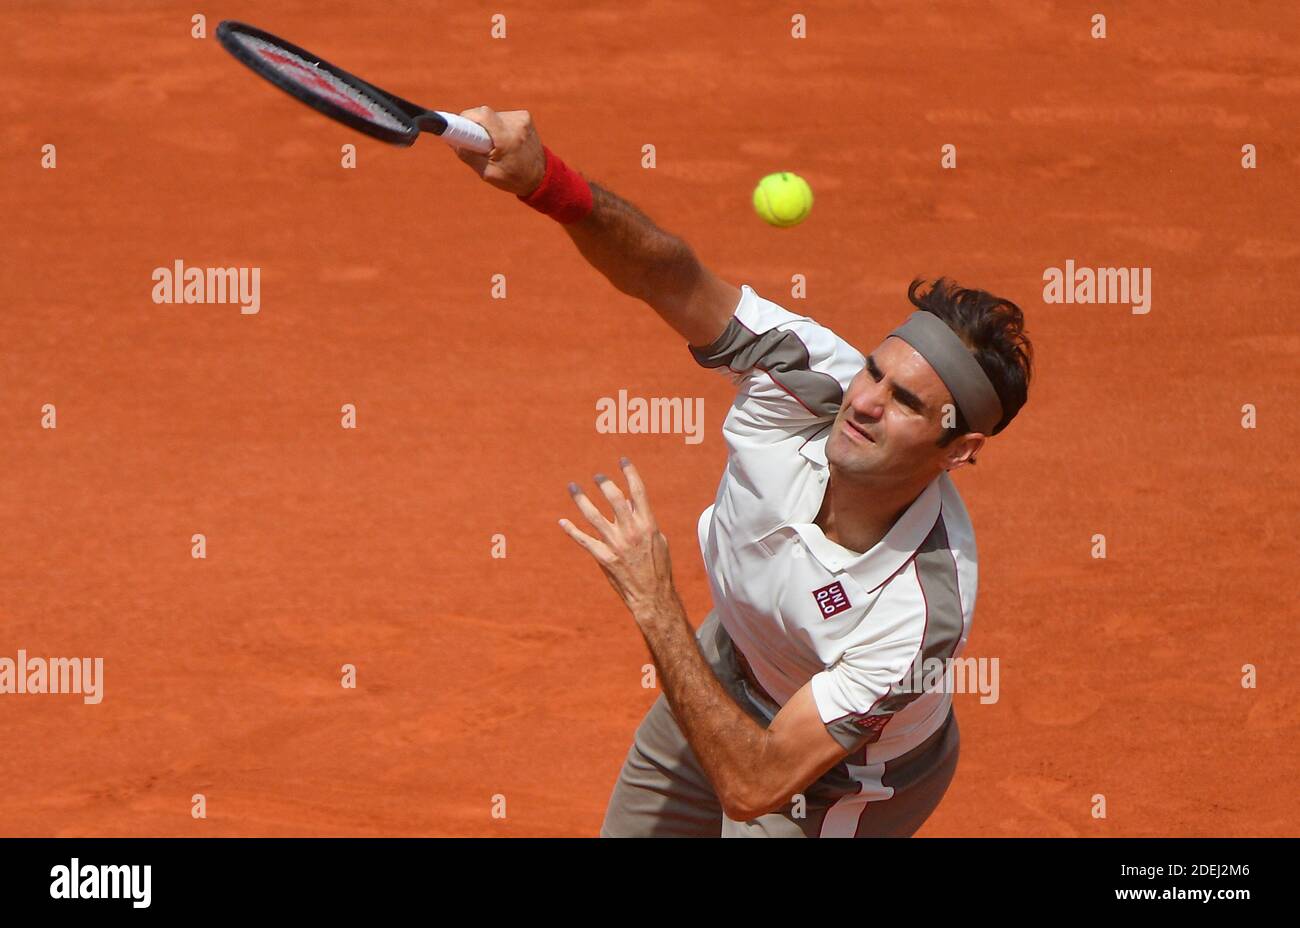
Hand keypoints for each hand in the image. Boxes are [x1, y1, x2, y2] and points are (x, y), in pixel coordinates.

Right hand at [454, 106, 546, 195]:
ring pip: (493, 115)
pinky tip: (506, 141)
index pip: (481, 114)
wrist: (541, 177)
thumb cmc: (513, 178)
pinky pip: (502, 116)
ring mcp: (522, 118)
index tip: (459, 127)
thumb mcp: (487, 173)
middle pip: (484, 114)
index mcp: (506, 139)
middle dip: (476, 126)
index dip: (467, 118)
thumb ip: (468, 155)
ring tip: (496, 146)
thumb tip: (450, 139)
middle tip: (478, 143)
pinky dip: (498, 126)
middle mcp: (516, 124)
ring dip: (489, 128)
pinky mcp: (525, 116)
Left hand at [559, 459, 677, 621]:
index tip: (622, 460)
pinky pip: (583, 540)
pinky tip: (562, 521)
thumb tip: (629, 502)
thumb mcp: (658, 539)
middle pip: (614, 498)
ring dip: (580, 499)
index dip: (630, 472)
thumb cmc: (658, 567)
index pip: (638, 491)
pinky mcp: (603, 557)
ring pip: (593, 516)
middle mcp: (630, 531)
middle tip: (596, 475)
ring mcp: (615, 544)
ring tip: (572, 487)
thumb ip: (643, 519)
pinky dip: (571, 530)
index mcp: (648, 524)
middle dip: (604, 483)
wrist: (651, 595)